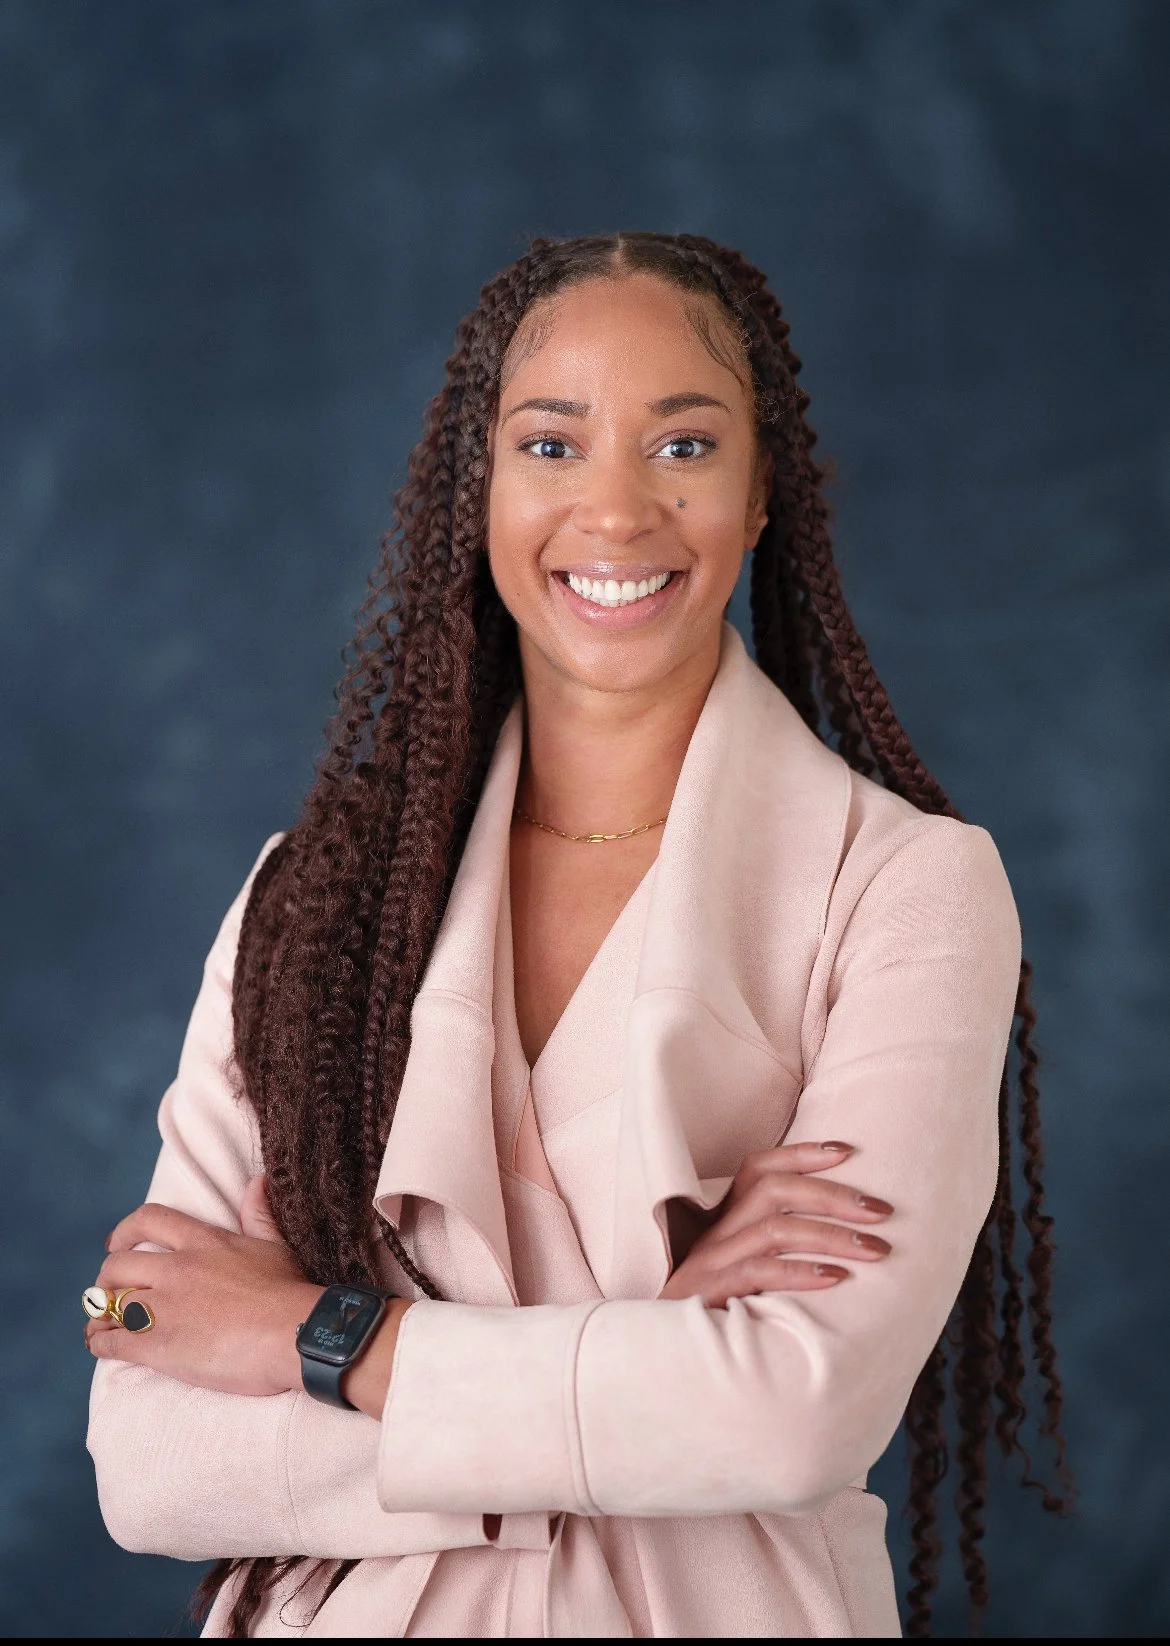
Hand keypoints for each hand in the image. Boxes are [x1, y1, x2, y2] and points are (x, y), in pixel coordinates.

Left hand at [85, 1175, 321, 1396]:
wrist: (296, 1335)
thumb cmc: (290, 1292)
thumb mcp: (274, 1245)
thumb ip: (259, 1214)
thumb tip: (259, 1180)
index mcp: (203, 1242)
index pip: (149, 1220)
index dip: (124, 1231)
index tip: (116, 1243)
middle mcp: (177, 1269)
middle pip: (117, 1265)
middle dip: (106, 1279)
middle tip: (109, 1291)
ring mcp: (165, 1307)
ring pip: (112, 1304)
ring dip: (101, 1314)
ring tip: (100, 1323)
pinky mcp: (159, 1346)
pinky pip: (113, 1341)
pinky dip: (100, 1342)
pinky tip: (101, 1345)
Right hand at [660, 1141, 892, 1306]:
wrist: (660, 1360)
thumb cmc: (715, 1315)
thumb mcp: (743, 1275)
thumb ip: (778, 1253)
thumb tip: (845, 1239)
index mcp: (723, 1222)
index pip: (757, 1168)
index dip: (800, 1154)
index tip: (848, 1151)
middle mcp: (714, 1234)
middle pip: (774, 1190)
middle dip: (833, 1195)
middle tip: (882, 1212)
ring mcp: (709, 1264)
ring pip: (773, 1229)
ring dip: (831, 1235)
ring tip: (875, 1250)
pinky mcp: (708, 1296)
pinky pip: (757, 1273)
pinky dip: (799, 1272)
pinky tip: (835, 1279)